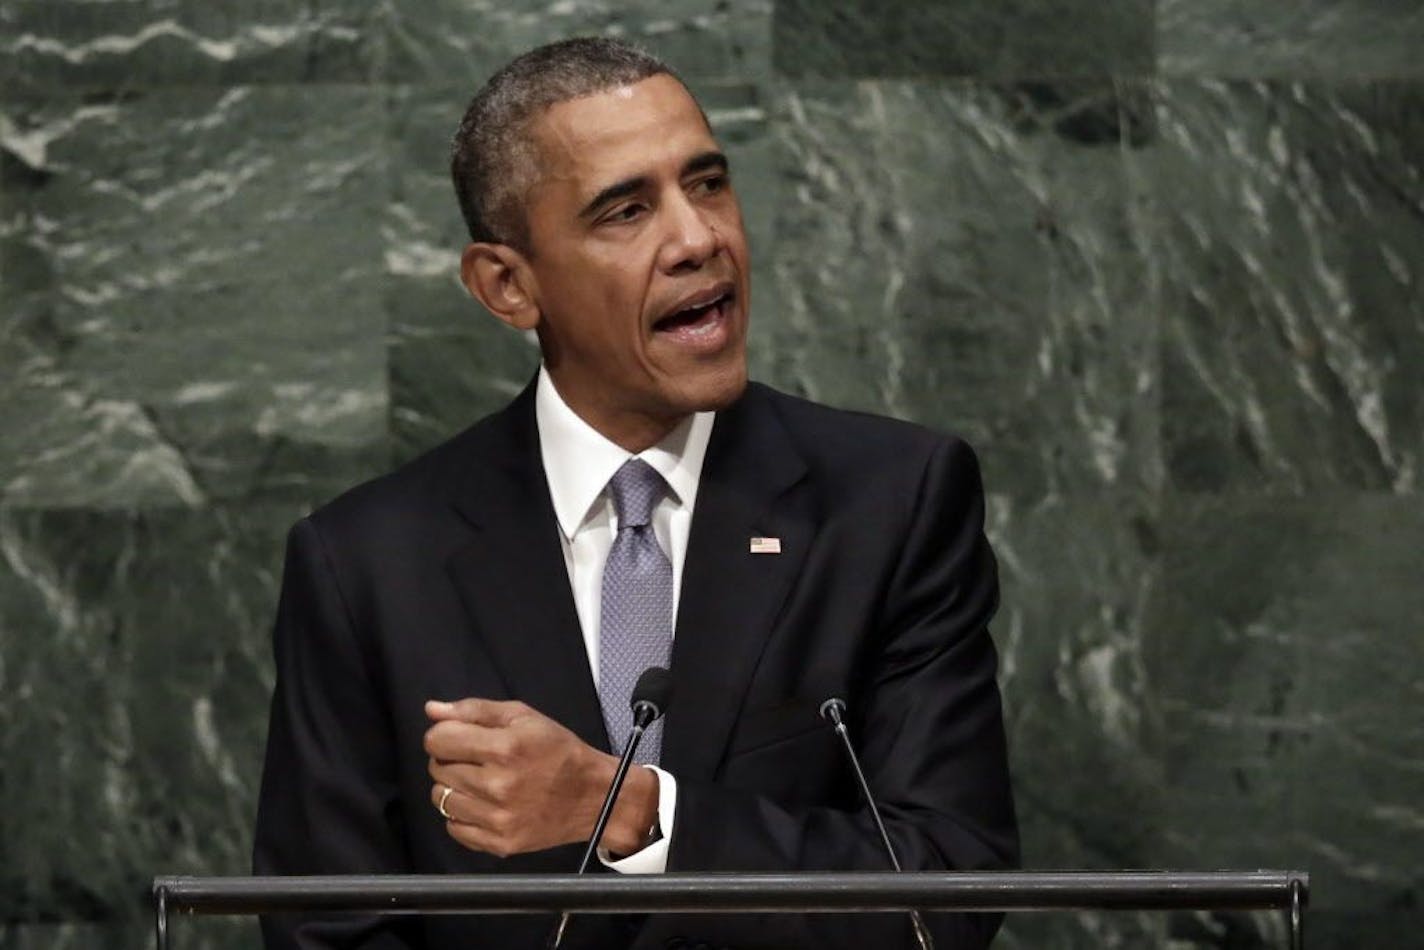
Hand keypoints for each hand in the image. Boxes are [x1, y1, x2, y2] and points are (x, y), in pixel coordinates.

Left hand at [423, 698, 658, 857]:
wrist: (593, 796)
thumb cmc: (559, 751)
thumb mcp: (524, 717)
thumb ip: (475, 710)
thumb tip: (432, 710)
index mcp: (505, 748)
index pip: (439, 740)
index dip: (444, 735)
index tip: (459, 737)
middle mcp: (498, 785)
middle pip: (438, 769)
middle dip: (452, 759)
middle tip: (479, 759)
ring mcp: (498, 818)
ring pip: (440, 799)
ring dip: (455, 788)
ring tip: (482, 782)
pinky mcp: (500, 843)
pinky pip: (454, 828)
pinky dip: (463, 815)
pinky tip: (485, 804)